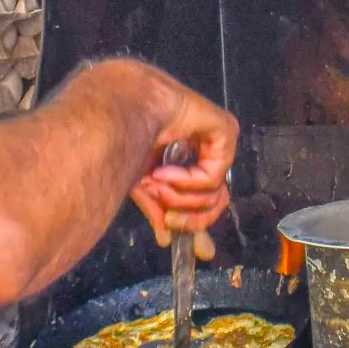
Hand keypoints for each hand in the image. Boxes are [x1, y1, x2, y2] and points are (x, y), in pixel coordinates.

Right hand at [127, 67, 237, 260]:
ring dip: (181, 197)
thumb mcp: (142, 183)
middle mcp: (207, 151)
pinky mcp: (225, 132)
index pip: (207, 199)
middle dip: (191, 216)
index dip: (194, 221)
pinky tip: (165, 172)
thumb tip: (166, 239)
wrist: (123, 108)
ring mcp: (218, 142)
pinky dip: (188, 181)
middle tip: (169, 216)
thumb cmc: (125, 137)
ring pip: (215, 193)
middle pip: (215, 200)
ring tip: (156, 185)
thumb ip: (158, 208)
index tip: (171, 231)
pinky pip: (214, 174)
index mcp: (191, 160)